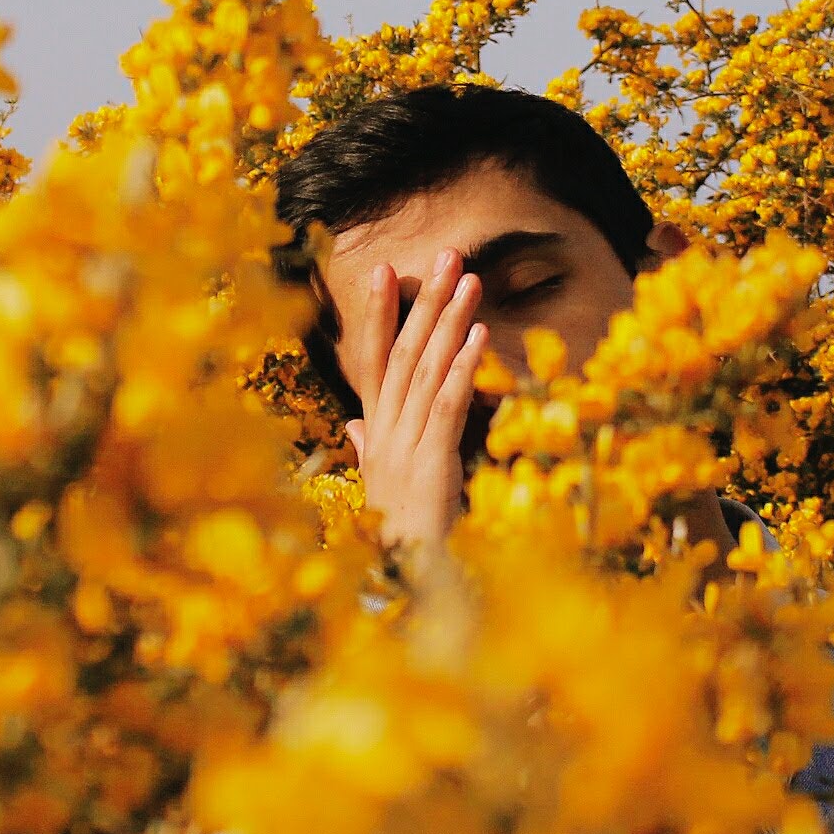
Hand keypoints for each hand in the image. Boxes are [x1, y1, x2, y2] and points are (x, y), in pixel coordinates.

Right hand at [344, 251, 488, 553]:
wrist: (408, 578)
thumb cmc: (400, 531)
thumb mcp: (382, 483)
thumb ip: (369, 448)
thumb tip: (354, 424)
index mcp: (376, 430)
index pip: (373, 360)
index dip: (376, 314)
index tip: (385, 269)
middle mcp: (385, 429)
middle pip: (403, 352)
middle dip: (424, 301)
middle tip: (446, 255)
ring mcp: (406, 444)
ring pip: (427, 370)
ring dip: (450, 321)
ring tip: (469, 281)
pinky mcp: (432, 461)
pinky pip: (448, 405)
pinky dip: (463, 367)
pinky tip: (478, 336)